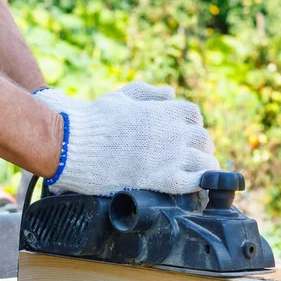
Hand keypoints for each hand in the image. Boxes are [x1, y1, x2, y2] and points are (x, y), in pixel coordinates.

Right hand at [34, 82, 219, 194]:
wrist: (76, 144)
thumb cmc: (95, 119)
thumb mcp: (122, 96)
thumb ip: (149, 93)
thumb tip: (171, 93)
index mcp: (164, 110)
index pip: (194, 115)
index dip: (191, 124)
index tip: (185, 133)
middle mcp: (173, 132)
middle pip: (202, 138)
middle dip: (199, 146)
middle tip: (193, 155)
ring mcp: (170, 156)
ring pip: (204, 161)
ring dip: (204, 166)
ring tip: (199, 172)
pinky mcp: (161, 179)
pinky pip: (192, 183)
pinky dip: (198, 185)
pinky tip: (196, 187)